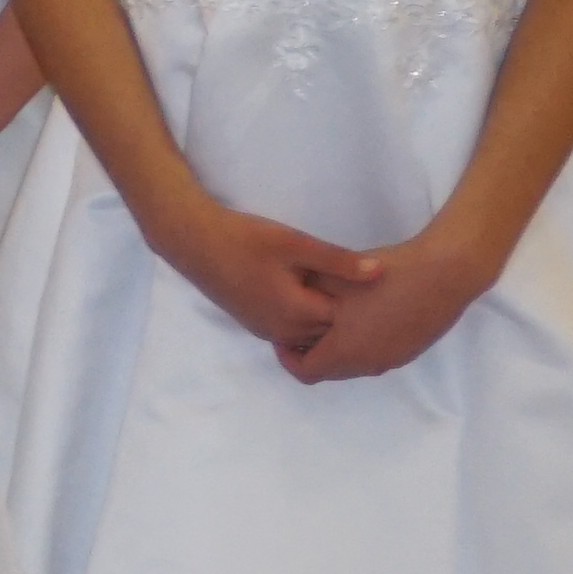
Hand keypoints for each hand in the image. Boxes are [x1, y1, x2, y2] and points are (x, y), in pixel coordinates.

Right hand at [143, 188, 373, 362]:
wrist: (192, 240)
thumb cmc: (244, 239)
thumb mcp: (295, 244)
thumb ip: (338, 261)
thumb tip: (380, 273)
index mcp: (296, 313)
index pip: (346, 322)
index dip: (363, 305)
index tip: (376, 288)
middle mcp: (282, 331)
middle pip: (329, 333)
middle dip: (348, 318)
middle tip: (366, 294)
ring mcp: (266, 330)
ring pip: (311, 334)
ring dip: (326, 319)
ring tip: (341, 294)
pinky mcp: (254, 324)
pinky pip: (292, 331)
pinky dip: (306, 318)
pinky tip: (312, 294)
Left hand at [285, 222, 506, 384]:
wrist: (445, 273)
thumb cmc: (384, 275)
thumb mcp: (332, 278)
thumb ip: (304, 295)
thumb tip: (287, 300)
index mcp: (347, 352)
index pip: (306, 372)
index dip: (286, 356)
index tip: (283, 333)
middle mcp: (370, 364)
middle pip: (329, 371)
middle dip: (311, 352)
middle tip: (302, 324)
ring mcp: (394, 359)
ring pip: (354, 364)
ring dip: (337, 348)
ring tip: (329, 316)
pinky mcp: (412, 349)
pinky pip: (375, 355)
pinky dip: (360, 344)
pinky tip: (361, 314)